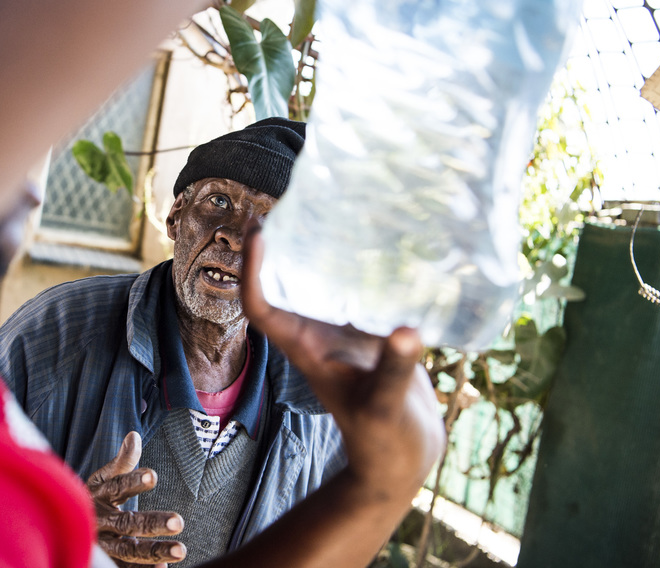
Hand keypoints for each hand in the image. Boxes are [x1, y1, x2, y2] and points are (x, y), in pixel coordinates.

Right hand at [87, 431, 186, 566]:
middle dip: (152, 523)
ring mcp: (104, 545)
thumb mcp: (104, 478)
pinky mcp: (108, 561)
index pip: (117, 487)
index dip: (134, 481)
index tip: (153, 475)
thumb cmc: (95, 498)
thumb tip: (134, 435)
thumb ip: (122, 461)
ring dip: (155, 552)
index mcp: (99, 496)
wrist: (66, 526)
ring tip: (181, 550)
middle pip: (127, 523)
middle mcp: (100, 522)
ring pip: (128, 551)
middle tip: (179, 521)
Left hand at [240, 227, 444, 504]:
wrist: (404, 459)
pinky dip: (366, 266)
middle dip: (283, 244)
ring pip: (322, 283)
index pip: (262, 306)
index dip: (251, 271)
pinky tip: (388, 241)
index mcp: (306, 348)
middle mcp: (319, 334)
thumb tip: (407, 333)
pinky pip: (360, 290)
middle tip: (292, 199)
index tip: (257, 233)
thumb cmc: (385, 441)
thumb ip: (394, 371)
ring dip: (321, 250)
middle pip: (286, 283)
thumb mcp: (385, 406)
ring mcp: (344, 332)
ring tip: (334, 207)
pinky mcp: (372, 332)